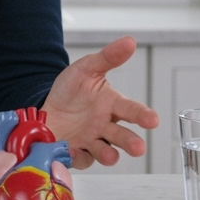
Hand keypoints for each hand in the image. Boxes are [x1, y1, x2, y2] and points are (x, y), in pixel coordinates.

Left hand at [42, 37, 158, 168]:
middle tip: (139, 148)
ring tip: (110, 154)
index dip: (143, 115)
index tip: (153, 120)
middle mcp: (106, 126)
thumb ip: (108, 58)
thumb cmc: (72, 89)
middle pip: (123, 136)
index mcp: (112, 105)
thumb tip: (130, 41)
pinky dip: (79, 156)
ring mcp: (92, 141)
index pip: (132, 110)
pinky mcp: (77, 152)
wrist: (46, 106)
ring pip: (106, 151)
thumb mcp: (87, 69)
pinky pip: (81, 158)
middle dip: (132, 142)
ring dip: (109, 154)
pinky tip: (74, 150)